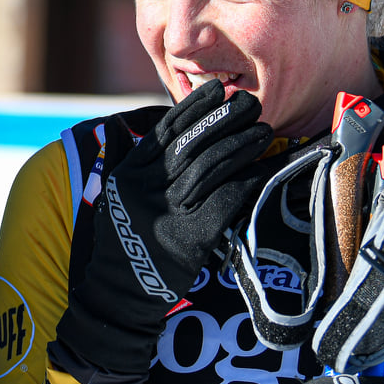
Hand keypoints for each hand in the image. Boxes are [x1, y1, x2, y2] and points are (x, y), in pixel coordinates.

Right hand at [53, 81, 274, 374]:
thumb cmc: (121, 243)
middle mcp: (146, 187)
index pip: (165, 130)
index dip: (194, 107)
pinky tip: (268, 168)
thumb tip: (133, 126)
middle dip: (223, 118)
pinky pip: (227, 200)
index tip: (218, 90)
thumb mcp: (115, 196)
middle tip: (250, 104)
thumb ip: (127, 161)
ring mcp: (168, 211)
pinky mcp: (191, 236)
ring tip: (264, 130)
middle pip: (191, 143)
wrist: (118, 294)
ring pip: (210, 167)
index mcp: (129, 173)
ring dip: (241, 145)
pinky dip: (250, 180)